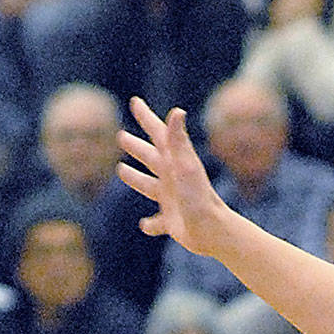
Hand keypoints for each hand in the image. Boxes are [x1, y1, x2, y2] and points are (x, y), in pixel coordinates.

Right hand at [118, 97, 226, 252]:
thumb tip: (177, 111)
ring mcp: (171, 200)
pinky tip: (144, 226)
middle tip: (121, 136)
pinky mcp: (172, 222)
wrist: (213, 231)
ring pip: (149, 186)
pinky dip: (150, 224)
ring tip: (122, 170)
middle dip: (136, 147)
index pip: (158, 134)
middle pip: (150, 158)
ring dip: (136, 178)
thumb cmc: (198, 197)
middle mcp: (172, 178)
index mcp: (174, 162)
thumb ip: (178, 140)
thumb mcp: (186, 166)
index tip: (135, 102)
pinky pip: (158, 222)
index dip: (146, 117)